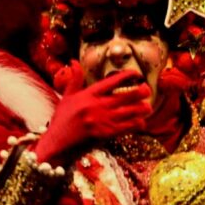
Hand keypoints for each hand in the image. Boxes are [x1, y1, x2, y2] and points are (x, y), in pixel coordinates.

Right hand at [35, 62, 151, 165]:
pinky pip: (129, 126)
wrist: (57, 142)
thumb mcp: (66, 97)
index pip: (112, 81)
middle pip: (127, 95)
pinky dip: (138, 123)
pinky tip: (141, 122)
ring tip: (147, 107)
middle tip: (147, 90)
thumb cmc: (61, 120)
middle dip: (142, 92)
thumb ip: (74, 79)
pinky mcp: (107, 133)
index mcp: (88, 95)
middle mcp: (97, 106)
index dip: (127, 76)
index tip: (136, 74)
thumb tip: (74, 62)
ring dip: (143, 108)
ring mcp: (103, 120)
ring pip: (132, 111)